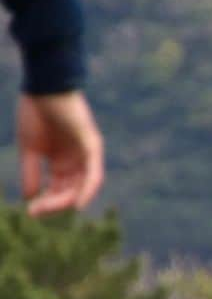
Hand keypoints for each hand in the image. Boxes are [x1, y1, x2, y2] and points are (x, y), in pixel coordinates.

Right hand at [16, 91, 104, 215]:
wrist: (43, 86)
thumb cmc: (36, 112)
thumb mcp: (30, 148)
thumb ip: (31, 173)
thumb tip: (30, 198)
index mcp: (64, 162)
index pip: (60, 190)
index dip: (47, 203)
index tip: (31, 212)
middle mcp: (78, 162)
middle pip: (72, 191)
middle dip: (54, 204)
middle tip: (36, 212)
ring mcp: (87, 155)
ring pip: (82, 186)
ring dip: (66, 199)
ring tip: (49, 207)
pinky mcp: (93, 146)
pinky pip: (94, 174)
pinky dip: (88, 190)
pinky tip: (78, 203)